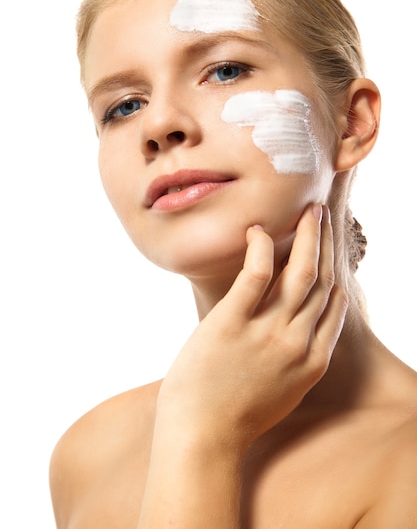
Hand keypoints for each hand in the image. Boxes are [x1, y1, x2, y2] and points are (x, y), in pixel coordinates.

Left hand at [157, 204, 346, 451]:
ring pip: (299, 273)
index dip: (334, 271)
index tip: (329, 250)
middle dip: (325, 243)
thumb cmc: (234, 417)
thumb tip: (290, 330)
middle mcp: (297, 344)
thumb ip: (293, 360)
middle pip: (321, 281)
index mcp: (311, 361)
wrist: (201, 440)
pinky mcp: (232, 324)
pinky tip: (258, 231)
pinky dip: (261, 249)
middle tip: (320, 216)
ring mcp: (267, 334)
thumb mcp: (281, 392)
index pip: (334, 304)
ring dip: (308, 237)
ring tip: (306, 212)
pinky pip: (255, 277)